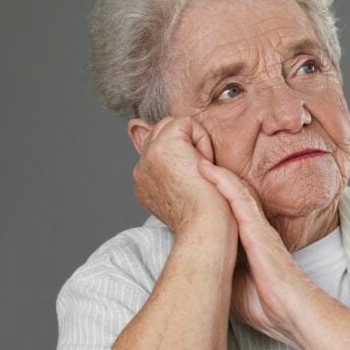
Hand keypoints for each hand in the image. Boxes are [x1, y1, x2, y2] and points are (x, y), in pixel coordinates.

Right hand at [132, 117, 234, 235]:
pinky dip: (202, 141)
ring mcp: (148, 157)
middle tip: (199, 177)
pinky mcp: (163, 147)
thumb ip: (177, 170)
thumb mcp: (188, 191)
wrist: (207, 227)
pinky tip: (202, 167)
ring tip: (200, 173)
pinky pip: (186, 123)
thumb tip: (184, 153)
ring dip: (195, 144)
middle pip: (164, 131)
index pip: (161, 147)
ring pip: (174, 126)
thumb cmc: (208, 217)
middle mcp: (141, 170)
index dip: (184, 154)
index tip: (194, 182)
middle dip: (187, 146)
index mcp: (145, 181)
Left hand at [197, 160, 313, 344]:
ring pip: (232, 190)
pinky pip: (239, 198)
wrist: (292, 313)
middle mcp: (251, 230)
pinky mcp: (259, 229)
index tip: (186, 185)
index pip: (224, 213)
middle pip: (227, 195)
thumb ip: (216, 274)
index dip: (207, 197)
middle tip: (187, 159)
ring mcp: (256, 227)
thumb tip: (191, 275)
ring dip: (212, 171)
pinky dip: (222, 181)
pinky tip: (206, 168)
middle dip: (208, 176)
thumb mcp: (230, 288)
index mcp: (245, 243)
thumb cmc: (267, 306)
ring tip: (192, 155)